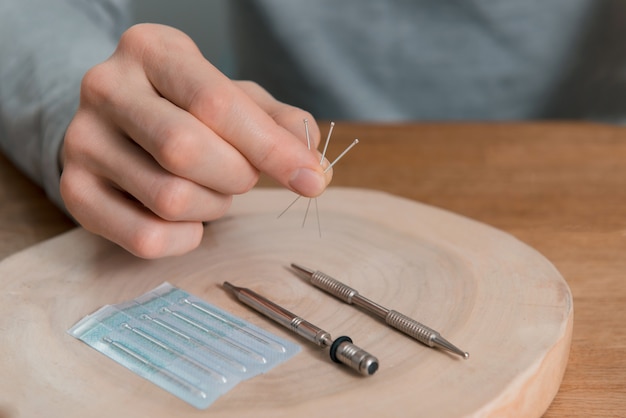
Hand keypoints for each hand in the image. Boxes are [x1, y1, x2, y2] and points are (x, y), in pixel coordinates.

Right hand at [60, 24, 329, 257]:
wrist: (119, 121)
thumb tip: (315, 167)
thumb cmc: (187, 107)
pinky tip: (190, 219)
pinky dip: (186, 238)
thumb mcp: (235, 99)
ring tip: (211, 188)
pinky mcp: (74, 192)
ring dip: (213, 206)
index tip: (312, 179)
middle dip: (235, 175)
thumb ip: (279, 125)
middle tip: (243, 175)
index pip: (216, 102)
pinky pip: (145, 238)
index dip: (271, 148)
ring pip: (169, 198)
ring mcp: (82, 142)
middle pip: (185, 150)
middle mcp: (105, 88)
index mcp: (151, 50)